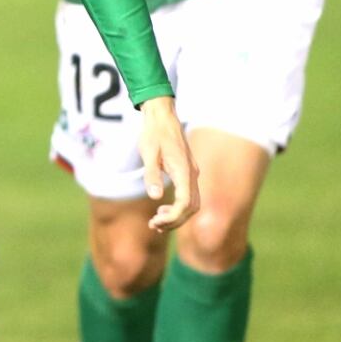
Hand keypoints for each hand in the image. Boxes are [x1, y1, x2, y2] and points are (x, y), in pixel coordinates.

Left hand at [137, 96, 199, 231]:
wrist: (161, 115)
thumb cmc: (153, 133)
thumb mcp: (148, 153)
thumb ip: (152, 174)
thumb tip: (155, 197)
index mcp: (184, 170)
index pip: (185, 203)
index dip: (173, 217)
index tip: (156, 221)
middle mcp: (192, 174)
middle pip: (192, 207)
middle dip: (175, 221)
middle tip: (154, 225)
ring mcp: (192, 173)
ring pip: (192, 203)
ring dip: (177, 216)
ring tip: (157, 222)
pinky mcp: (188, 172)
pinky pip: (189, 196)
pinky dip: (179, 208)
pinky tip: (163, 210)